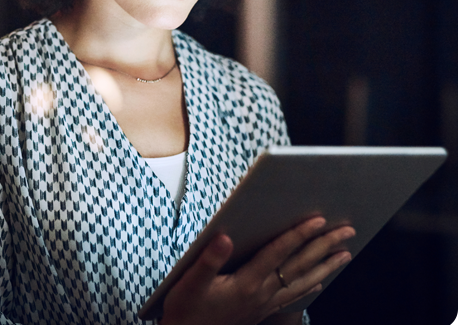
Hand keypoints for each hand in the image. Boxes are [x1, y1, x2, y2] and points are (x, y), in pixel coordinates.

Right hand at [159, 216, 354, 324]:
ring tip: (345, 254)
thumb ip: (209, 260)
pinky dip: (310, 288)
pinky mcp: (261, 312)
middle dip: (324, 247)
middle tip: (347, 231)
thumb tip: (226, 237)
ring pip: (303, 283)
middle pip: (300, 266)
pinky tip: (320, 283)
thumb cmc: (186, 310)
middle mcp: (262, 294)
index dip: (299, 234)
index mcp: (247, 283)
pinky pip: (294, 298)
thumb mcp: (190, 283)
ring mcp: (264, 305)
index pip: (279, 253)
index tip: (319, 220)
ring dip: (326, 267)